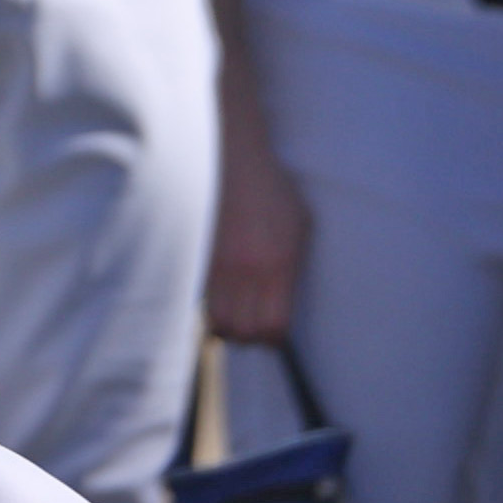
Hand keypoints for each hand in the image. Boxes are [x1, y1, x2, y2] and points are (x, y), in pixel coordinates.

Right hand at [206, 135, 308, 345]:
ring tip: (239, 316)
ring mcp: (221, 268)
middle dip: (251, 338)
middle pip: (243, 332)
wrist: (234, 163)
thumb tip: (287, 304)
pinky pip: (205, 301)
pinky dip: (214, 307)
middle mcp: (247, 271)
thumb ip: (294, 266)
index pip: (273, 326)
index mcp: (279, 264)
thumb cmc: (276, 192)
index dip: (276, 339)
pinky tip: (224, 296)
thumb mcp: (301, 225)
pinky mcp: (201, 261)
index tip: (279, 335)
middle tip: (257, 328)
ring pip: (218, 322)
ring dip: (229, 327)